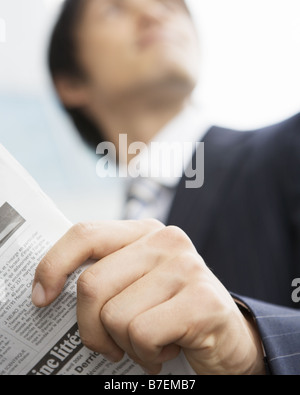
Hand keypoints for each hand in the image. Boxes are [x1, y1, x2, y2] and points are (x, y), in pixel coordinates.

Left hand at [32, 219, 264, 374]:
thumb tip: (48, 290)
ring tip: (149, 343)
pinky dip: (147, 356)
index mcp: (144, 232)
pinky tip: (168, 349)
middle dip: (90, 328)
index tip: (41, 297)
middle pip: (92, 284)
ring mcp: (186, 267)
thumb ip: (106, 275)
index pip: (85, 234)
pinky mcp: (201, 300)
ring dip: (125, 345)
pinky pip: (142, 335)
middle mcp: (165, 241)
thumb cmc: (172, 312)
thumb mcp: (136, 284)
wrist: (230, 338)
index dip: (53, 265)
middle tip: (109, 344)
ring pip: (115, 316)